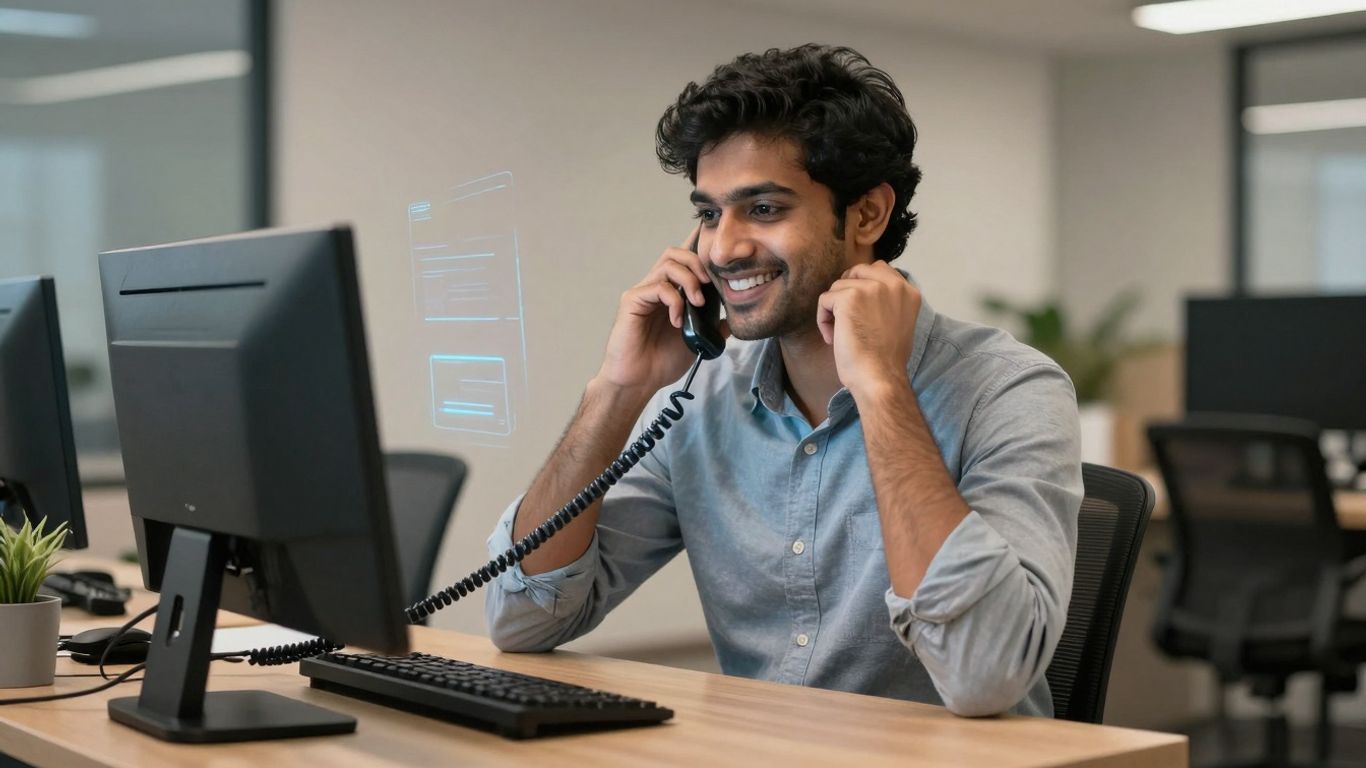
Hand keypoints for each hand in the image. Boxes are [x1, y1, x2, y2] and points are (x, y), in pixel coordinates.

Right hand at [595, 225, 726, 394]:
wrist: (639, 381)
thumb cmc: (661, 362)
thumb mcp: (696, 341)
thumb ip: (712, 327)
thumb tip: (731, 319)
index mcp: (670, 293)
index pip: (683, 262)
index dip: (698, 251)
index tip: (718, 256)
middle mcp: (655, 287)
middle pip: (675, 253)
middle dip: (697, 262)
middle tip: (710, 284)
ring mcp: (643, 292)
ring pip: (668, 263)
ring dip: (689, 279)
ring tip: (698, 303)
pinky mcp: (632, 301)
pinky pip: (658, 286)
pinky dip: (674, 300)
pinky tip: (678, 320)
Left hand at [816, 262, 920, 396]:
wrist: (880, 377)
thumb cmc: (886, 359)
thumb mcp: (900, 323)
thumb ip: (889, 303)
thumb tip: (864, 293)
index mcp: (909, 291)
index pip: (880, 269)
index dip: (863, 286)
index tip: (859, 311)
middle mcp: (893, 284)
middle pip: (857, 270)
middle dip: (846, 291)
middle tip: (845, 317)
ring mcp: (871, 288)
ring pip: (838, 286)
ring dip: (834, 310)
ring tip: (841, 335)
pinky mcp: (849, 297)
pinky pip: (824, 299)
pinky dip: (823, 320)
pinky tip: (834, 339)